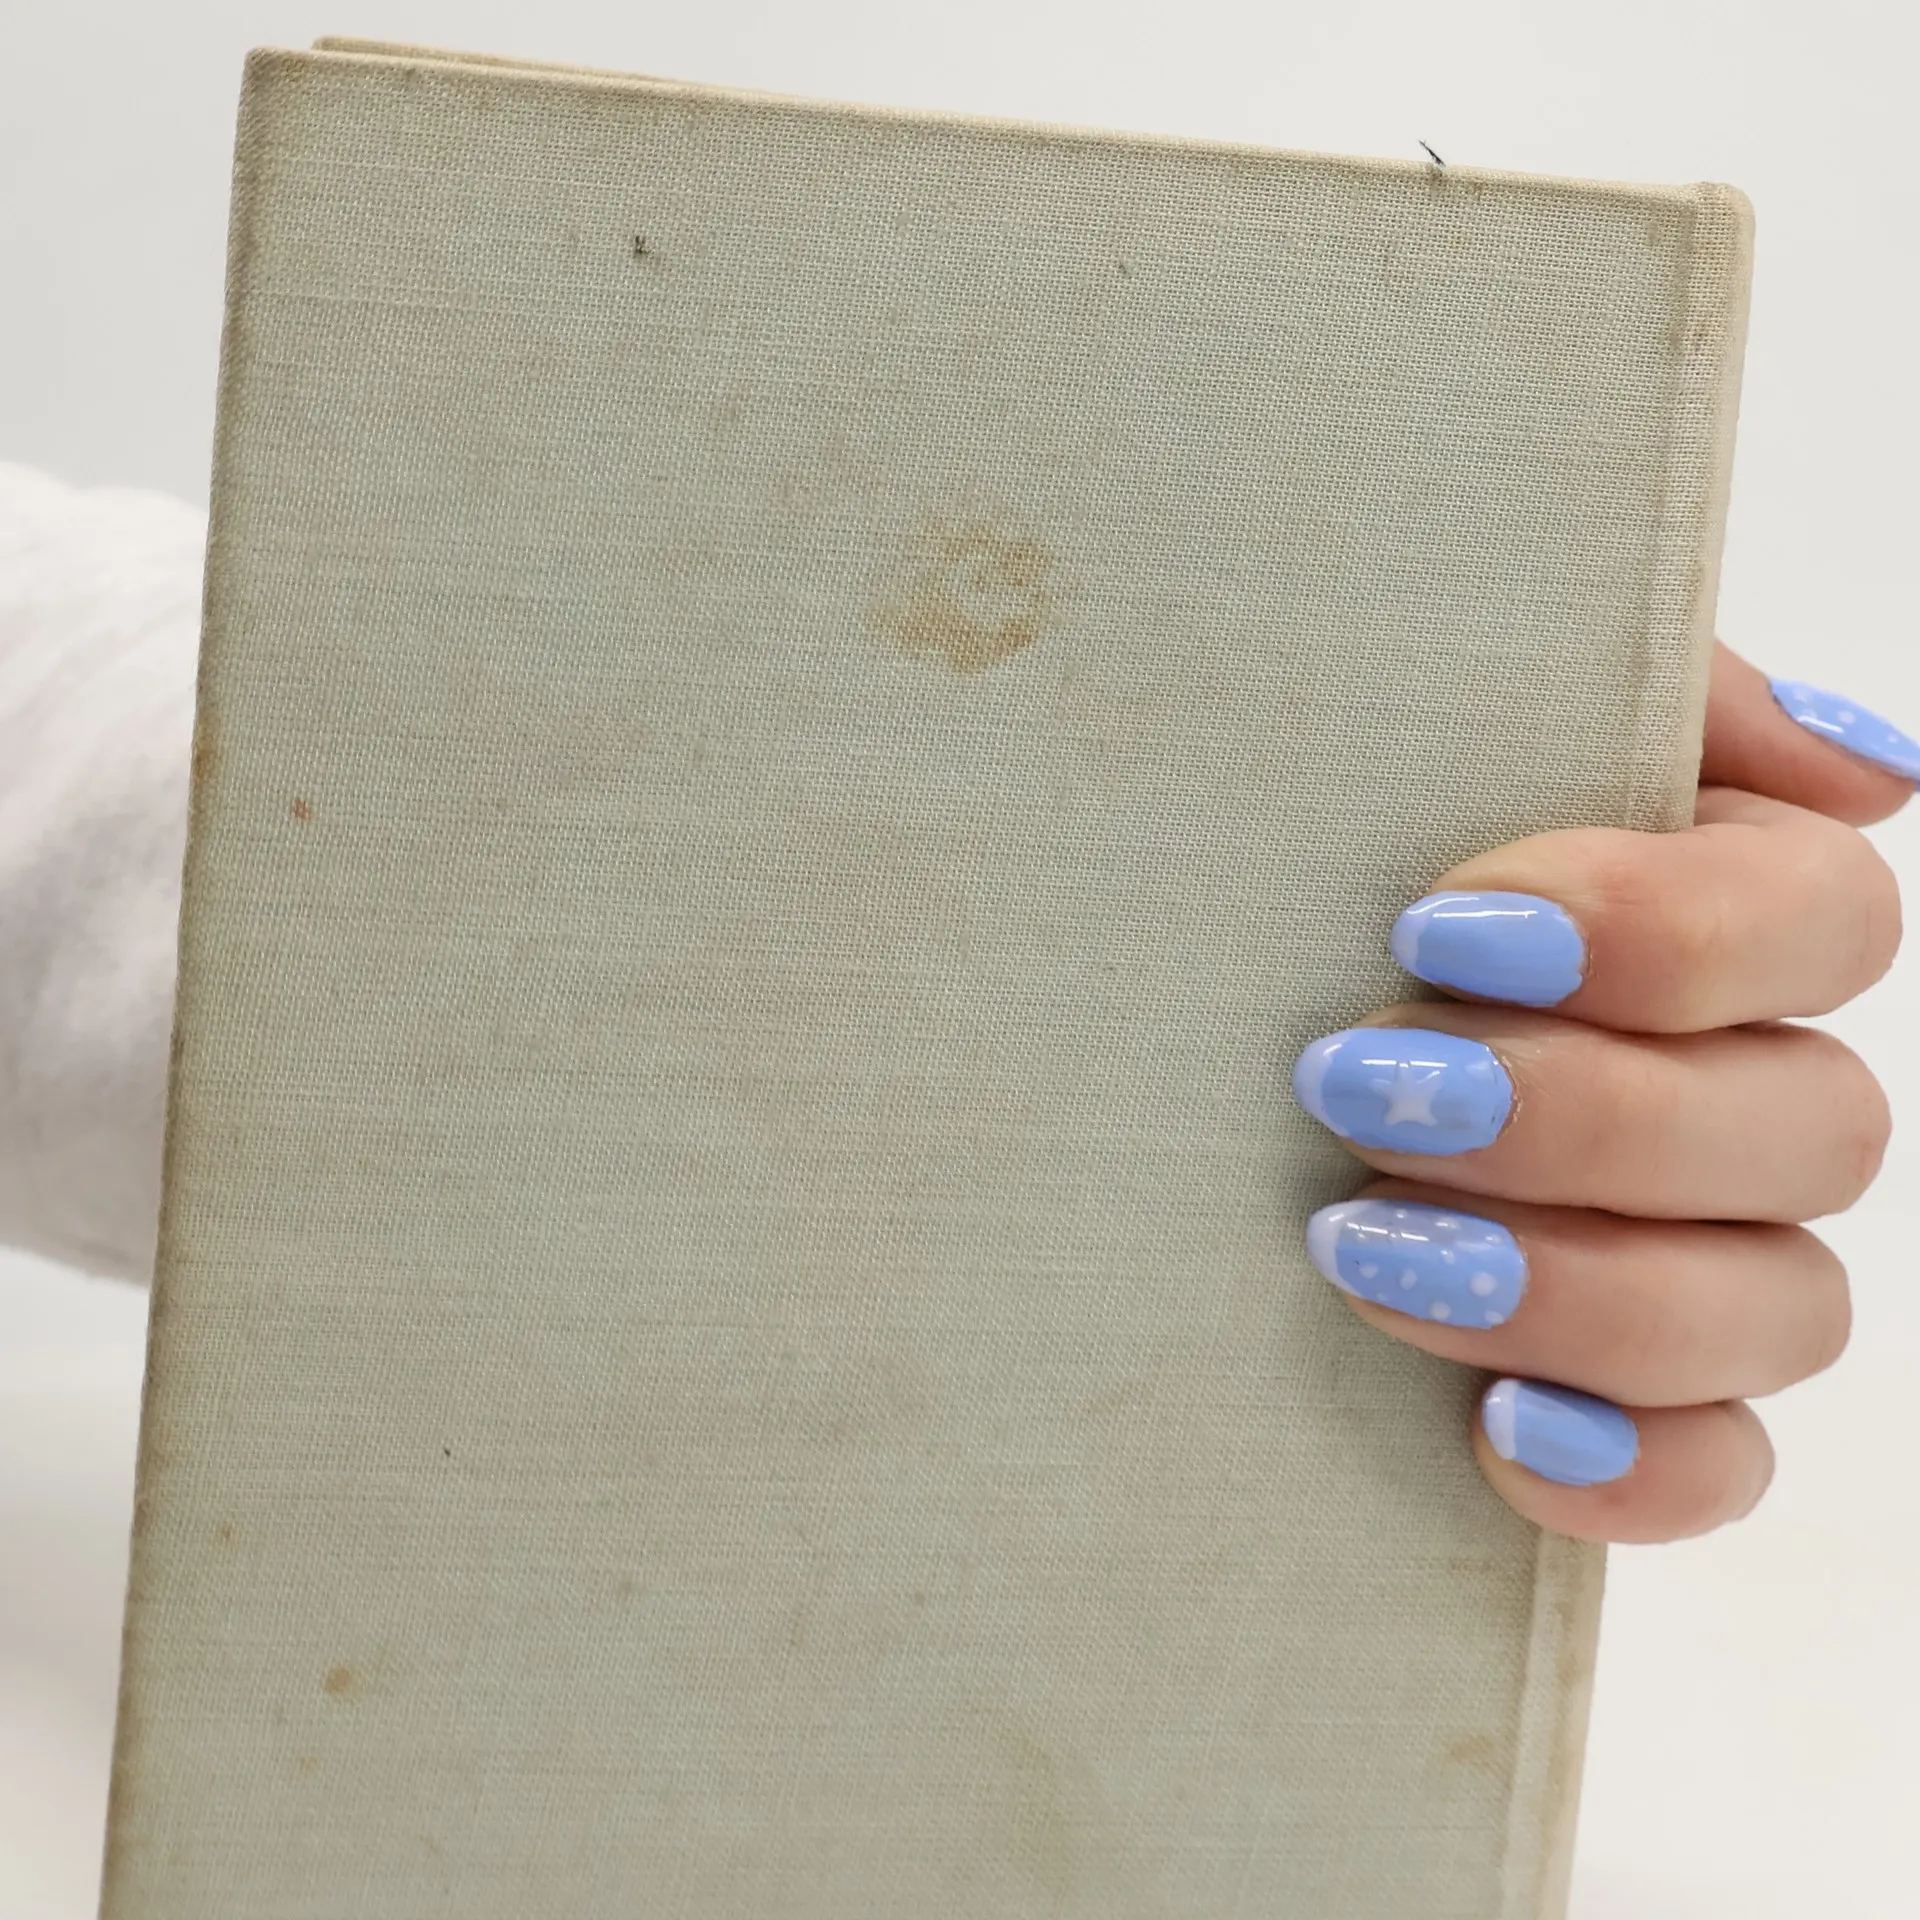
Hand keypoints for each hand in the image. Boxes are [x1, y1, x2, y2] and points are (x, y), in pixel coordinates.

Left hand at [1291, 642, 1912, 1542]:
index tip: (1436, 925)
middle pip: (1819, 1129)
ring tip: (1365, 1247)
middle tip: (1359, 1082)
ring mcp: (1688, 1256)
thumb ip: (1641, 698)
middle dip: (1587, 1116)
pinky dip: (1635, 1464)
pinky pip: (1713, 1468)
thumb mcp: (1419, 714)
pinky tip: (1499, 1427)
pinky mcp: (1611, 1396)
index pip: (1827, 924)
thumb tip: (1870, 769)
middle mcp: (1734, 1089)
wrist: (1127, 1014)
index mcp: (1714, 915)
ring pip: (1782, 1308)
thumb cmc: (1288, 850)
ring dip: (1586, 1287)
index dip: (1666, 934)